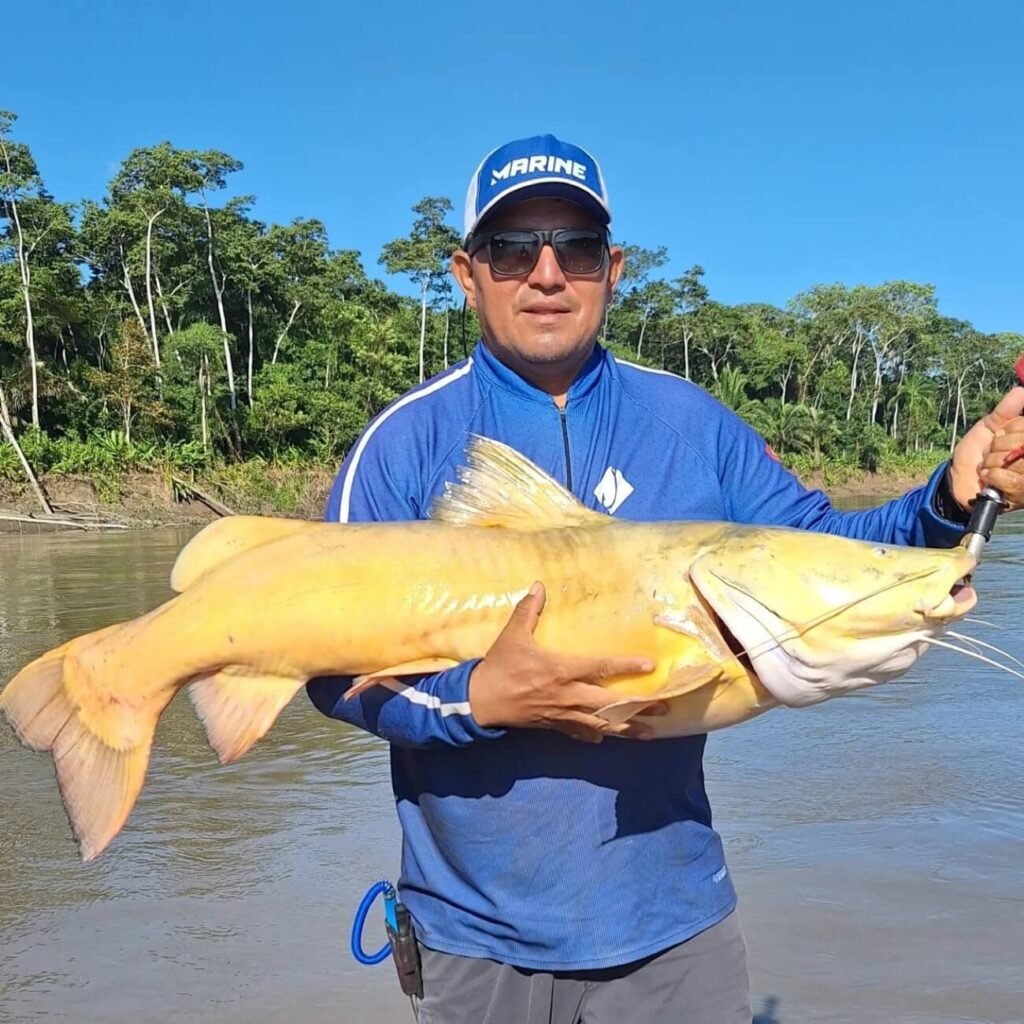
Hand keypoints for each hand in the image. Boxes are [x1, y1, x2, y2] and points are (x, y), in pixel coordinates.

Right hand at [468, 581, 665, 742]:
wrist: (482, 701)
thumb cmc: (500, 666)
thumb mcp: (513, 635)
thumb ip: (529, 610)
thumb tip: (538, 585)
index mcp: (562, 670)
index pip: (602, 668)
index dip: (627, 666)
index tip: (650, 666)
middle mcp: (569, 695)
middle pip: (612, 704)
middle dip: (640, 706)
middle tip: (665, 706)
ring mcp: (563, 714)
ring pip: (602, 725)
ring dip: (627, 729)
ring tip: (650, 732)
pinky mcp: (555, 726)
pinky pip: (580, 734)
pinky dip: (596, 736)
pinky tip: (607, 738)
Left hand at [949, 385, 1023, 512]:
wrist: (959, 478)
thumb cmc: (976, 451)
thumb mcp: (988, 428)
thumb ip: (1005, 411)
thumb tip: (1020, 390)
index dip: (1008, 430)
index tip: (996, 436)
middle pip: (1022, 444)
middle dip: (997, 447)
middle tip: (989, 453)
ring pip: (1015, 462)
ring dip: (992, 463)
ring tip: (987, 466)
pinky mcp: (1020, 494)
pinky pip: (1010, 479)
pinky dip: (992, 475)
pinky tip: (987, 477)